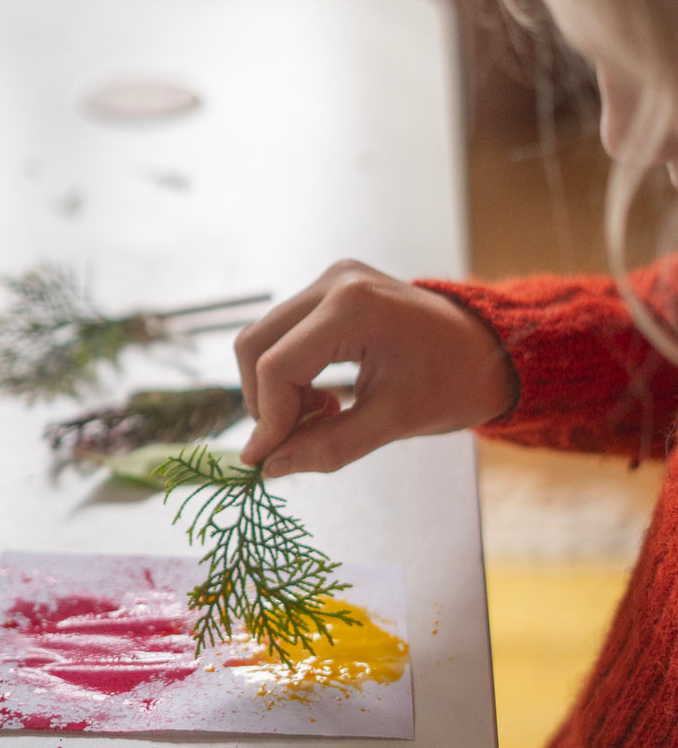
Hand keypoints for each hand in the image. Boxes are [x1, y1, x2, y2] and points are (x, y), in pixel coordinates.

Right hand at [235, 260, 517, 475]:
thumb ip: (329, 446)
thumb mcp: (395, 421)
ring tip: (320, 417)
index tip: (266, 462)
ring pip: (262, 340)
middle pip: (256, 345)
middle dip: (265, 403)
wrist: (491, 348)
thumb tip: (270, 467)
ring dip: (275, 390)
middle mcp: (334, 282)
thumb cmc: (456, 382)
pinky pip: (283, 335)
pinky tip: (323, 399)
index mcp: (354, 307)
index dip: (268, 420)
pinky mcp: (329, 291)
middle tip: (295, 441)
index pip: (278, 367)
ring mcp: (330, 281)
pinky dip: (288, 375)